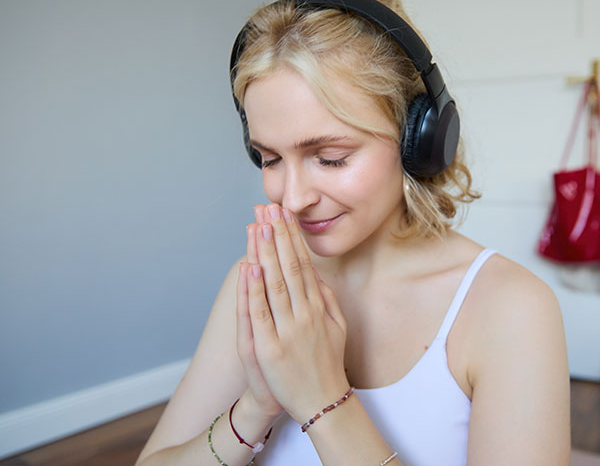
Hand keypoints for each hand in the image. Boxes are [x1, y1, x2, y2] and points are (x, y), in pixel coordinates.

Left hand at [244, 203, 348, 423]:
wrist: (321, 403)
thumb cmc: (326, 364)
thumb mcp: (337, 327)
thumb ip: (327, 298)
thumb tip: (314, 272)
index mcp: (318, 307)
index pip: (303, 264)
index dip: (291, 238)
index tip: (283, 215)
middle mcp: (304, 314)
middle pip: (288, 267)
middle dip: (277, 235)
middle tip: (268, 208)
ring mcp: (287, 330)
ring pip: (274, 284)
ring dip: (265, 252)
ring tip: (258, 225)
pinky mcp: (269, 347)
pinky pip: (260, 313)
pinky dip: (255, 289)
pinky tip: (251, 266)